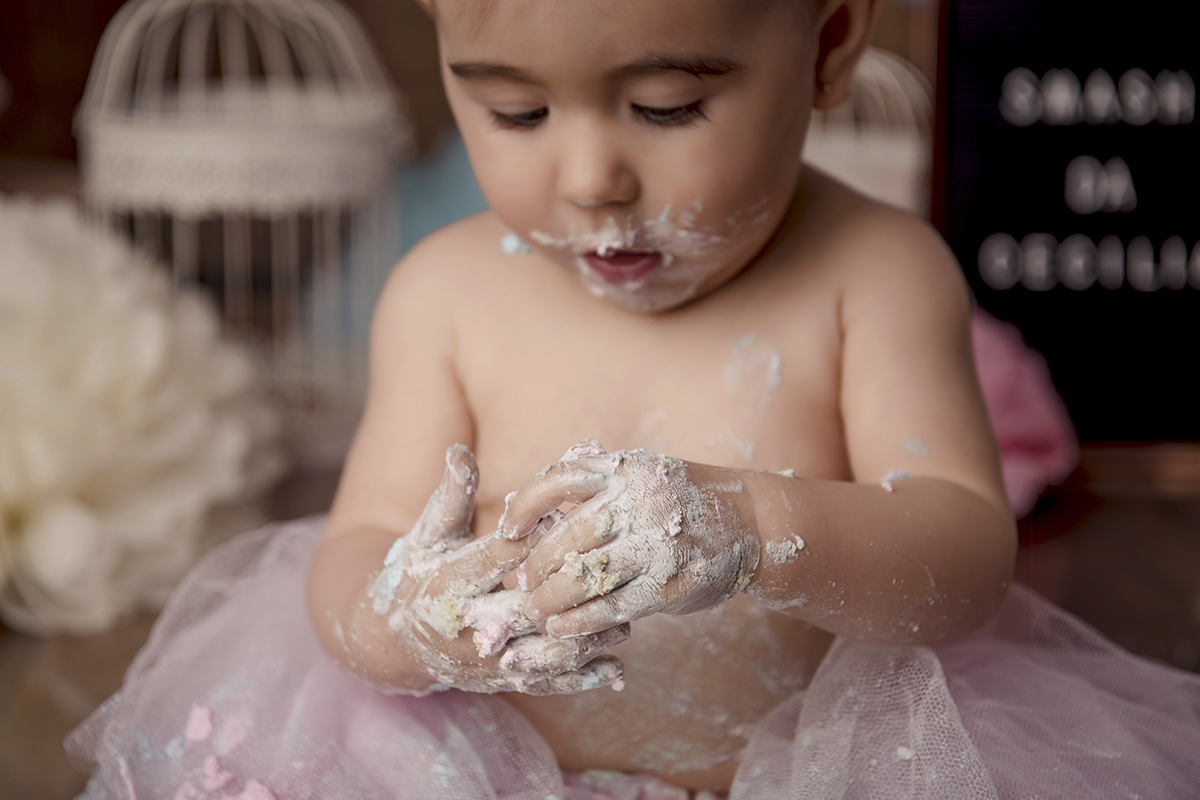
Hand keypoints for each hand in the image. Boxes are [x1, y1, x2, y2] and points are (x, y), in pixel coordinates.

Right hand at [367, 444, 626, 694]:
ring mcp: (484, 660)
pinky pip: (545, 684)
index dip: (538, 534)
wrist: (395, 642)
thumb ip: (450, 496)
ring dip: (587, 636)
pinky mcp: (498, 682)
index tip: (573, 513)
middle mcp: (466, 626)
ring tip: (626, 617)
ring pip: (544, 652)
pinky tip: (616, 664)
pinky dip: (583, 678)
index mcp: (448, 582)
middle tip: (612, 562)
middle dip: (572, 587)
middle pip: (528, 606)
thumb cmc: (419, 573)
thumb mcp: (429, 532)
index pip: (501, 556)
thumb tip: (459, 450)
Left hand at [500, 441, 760, 637]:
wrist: (748, 523)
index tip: (506, 531)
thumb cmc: (676, 500)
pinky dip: (582, 620)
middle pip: (570, 535)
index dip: (526, 505)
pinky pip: (614, 606)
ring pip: (588, 575)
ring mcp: (658, 543)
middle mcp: (642, 501)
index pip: (561, 479)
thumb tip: (514, 505)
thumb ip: (587, 488)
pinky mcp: (670, 583)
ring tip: (534, 611)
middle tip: (518, 582)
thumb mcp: (639, 475)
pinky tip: (562, 627)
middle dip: (537, 564)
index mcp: (627, 469)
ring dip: (552, 598)